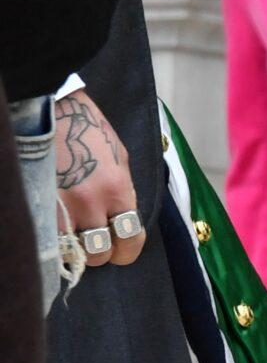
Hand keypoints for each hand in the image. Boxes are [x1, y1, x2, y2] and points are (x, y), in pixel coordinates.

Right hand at [55, 88, 144, 267]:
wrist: (54, 109)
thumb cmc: (90, 130)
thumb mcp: (120, 158)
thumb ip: (125, 191)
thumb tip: (124, 218)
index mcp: (117, 189)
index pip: (130, 238)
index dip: (128, 251)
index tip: (122, 250)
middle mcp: (90, 202)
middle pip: (100, 252)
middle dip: (100, 252)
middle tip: (95, 242)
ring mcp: (61, 205)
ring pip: (72, 252)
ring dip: (76, 250)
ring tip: (75, 237)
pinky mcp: (40, 203)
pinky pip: (51, 239)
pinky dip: (57, 241)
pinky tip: (59, 230)